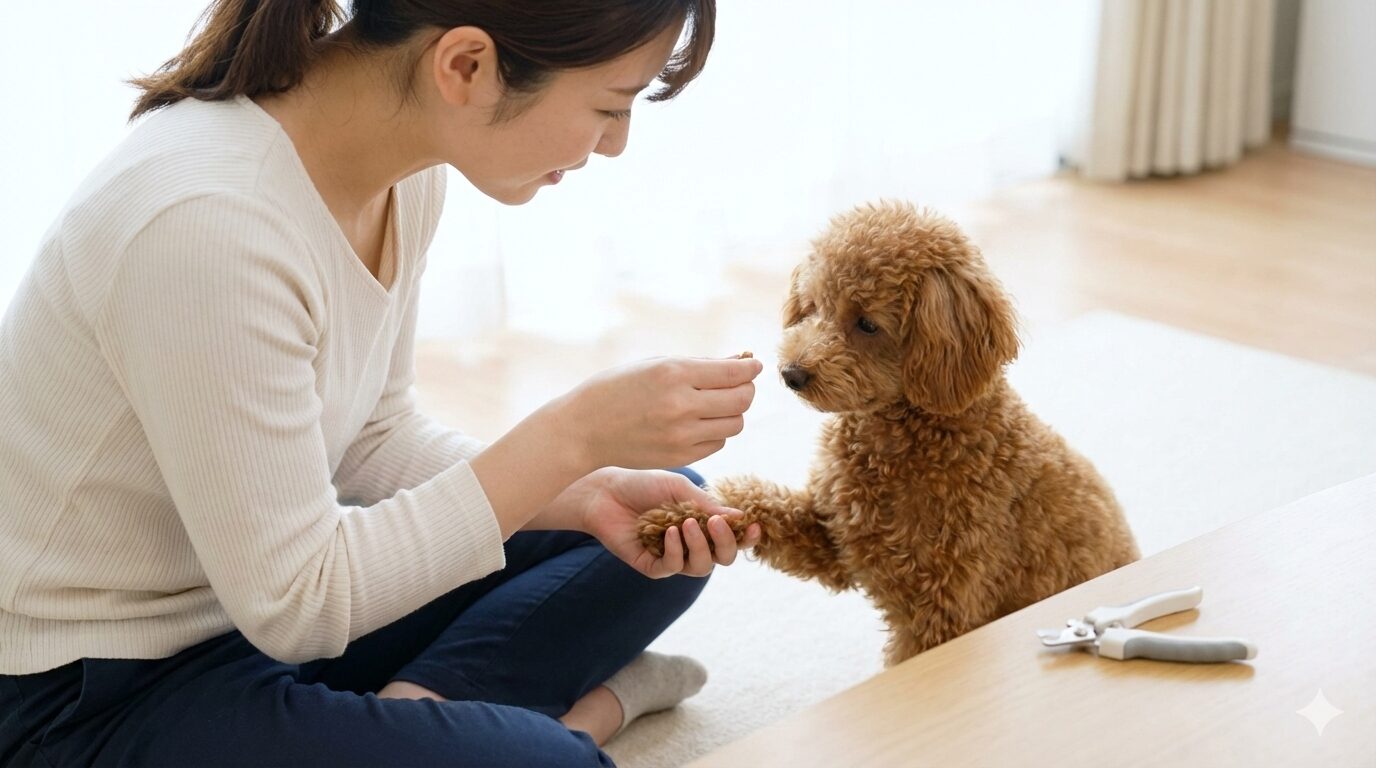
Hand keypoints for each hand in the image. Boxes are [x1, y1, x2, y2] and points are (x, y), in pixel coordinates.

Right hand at [551, 356, 762, 470]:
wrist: (583, 429)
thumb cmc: (618, 389)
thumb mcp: (655, 364)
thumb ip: (700, 364)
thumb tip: (743, 360)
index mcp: (674, 373)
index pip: (734, 372)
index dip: (751, 368)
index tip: (754, 365)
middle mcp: (681, 405)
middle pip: (742, 399)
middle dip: (746, 389)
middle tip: (738, 385)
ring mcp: (681, 435)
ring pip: (735, 424)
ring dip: (732, 412)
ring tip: (715, 404)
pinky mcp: (680, 457)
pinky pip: (718, 443)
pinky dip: (715, 432)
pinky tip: (698, 423)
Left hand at [551, 468, 761, 577]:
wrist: (606, 491)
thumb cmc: (644, 485)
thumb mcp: (679, 489)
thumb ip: (707, 504)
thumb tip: (740, 517)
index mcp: (703, 524)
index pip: (733, 538)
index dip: (747, 537)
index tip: (754, 526)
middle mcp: (691, 544)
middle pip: (722, 558)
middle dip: (725, 543)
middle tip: (715, 523)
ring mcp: (672, 556)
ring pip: (700, 567)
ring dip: (699, 546)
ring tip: (686, 524)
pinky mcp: (651, 565)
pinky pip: (672, 567)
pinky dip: (675, 551)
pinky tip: (669, 532)